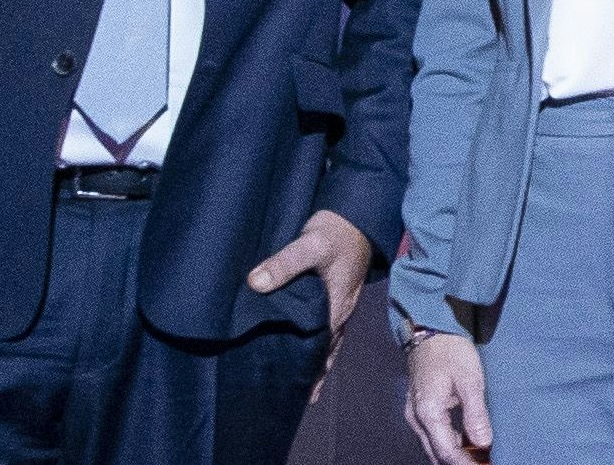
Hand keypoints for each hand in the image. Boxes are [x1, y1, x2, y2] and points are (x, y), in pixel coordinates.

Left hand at [248, 210, 371, 401]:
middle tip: (294, 397)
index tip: (297, 393)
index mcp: (335, 308)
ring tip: (302, 384)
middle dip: (313, 374)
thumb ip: (284, 264)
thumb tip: (255, 284)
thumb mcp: (310, 245)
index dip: (310, 370)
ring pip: (328, 342)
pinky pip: (327, 327)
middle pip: (326, 351)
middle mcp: (340, 312)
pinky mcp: (337, 295)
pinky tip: (309, 348)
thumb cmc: (336, 232)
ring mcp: (341, 305)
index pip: (322, 349)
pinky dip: (319, 342)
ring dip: (316, 361)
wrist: (358, 215)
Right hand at [403, 332, 492, 462]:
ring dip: (454, 455)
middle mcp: (416, 418)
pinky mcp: (419, 409)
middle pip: (436, 454)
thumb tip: (484, 443)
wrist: (432, 331)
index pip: (446, 451)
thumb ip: (476, 414)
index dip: (465, 464)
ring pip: (433, 446)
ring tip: (478, 458)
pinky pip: (433, 436)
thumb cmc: (452, 352)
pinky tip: (467, 444)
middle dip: (459, 463)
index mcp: (428, 412)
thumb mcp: (470, 381)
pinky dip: (449, 444)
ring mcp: (415, 414)